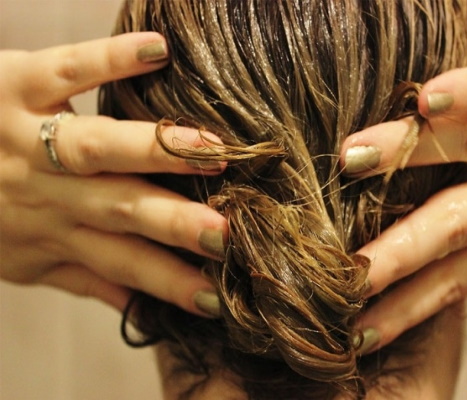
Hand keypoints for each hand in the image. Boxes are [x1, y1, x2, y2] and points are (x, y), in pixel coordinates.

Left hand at [0, 33, 226, 316]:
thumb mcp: (25, 263)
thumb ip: (86, 278)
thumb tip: (146, 309)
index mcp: (55, 235)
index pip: (123, 264)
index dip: (170, 283)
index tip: (218, 296)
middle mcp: (47, 191)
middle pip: (120, 208)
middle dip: (174, 223)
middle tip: (225, 232)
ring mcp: (29, 136)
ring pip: (98, 147)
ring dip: (156, 151)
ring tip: (210, 152)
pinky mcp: (15, 84)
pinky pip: (66, 70)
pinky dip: (110, 59)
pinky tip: (158, 52)